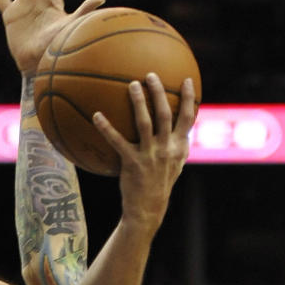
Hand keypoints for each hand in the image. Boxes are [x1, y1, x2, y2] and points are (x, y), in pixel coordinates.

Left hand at [95, 75, 196, 230]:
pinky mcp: (132, 163)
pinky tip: (96, 115)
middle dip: (159, 93)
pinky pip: (117, 141)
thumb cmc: (159, 185)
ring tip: (131, 85)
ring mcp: (150, 155)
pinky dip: (107, 128)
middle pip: (165, 114)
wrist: (148, 209)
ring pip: (145, 123)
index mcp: (178, 147)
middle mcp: (166, 149)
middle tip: (150, 75)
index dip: (188, 99)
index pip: (188, 119)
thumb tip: (182, 130)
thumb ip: (178, 147)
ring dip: (138, 102)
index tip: (186, 80)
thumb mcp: (175, 166)